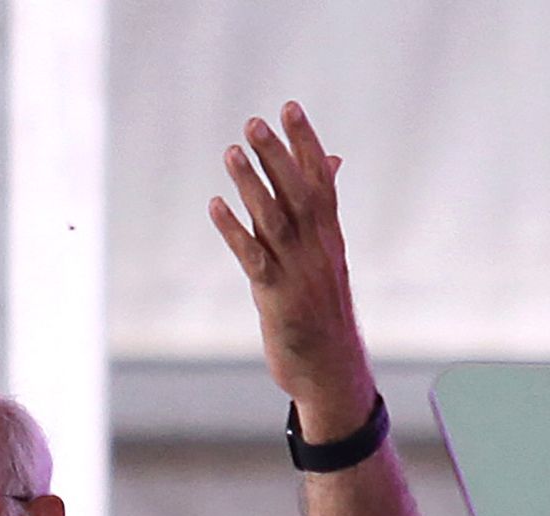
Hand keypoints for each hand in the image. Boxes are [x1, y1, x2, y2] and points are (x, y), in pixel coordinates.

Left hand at [209, 102, 374, 439]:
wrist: (333, 373)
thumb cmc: (325, 317)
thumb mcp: (327, 262)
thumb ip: (321, 215)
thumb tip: (331, 165)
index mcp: (330, 239)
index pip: (320, 180)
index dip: (306, 143)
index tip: (289, 108)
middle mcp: (318, 250)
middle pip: (297, 192)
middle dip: (276, 155)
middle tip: (254, 121)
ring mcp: (299, 273)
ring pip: (274, 220)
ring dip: (252, 185)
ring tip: (232, 152)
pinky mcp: (277, 299)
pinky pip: (254, 258)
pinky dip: (234, 230)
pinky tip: (216, 206)